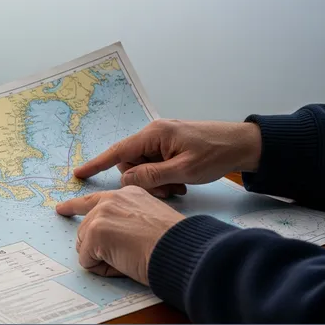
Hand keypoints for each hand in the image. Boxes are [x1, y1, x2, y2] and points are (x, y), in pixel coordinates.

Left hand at [56, 186, 184, 285]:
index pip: (93, 200)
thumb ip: (125, 221)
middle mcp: (111, 200)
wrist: (179, 249)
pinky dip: (103, 270)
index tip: (61, 209)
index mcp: (127, 194)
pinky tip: (124, 263)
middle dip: (98, 248)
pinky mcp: (95, 232)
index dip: (74, 207)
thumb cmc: (172, 242)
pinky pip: (87, 261)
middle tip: (125, 255)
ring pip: (85, 247)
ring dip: (103, 259)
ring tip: (130, 257)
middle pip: (86, 230)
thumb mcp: (149, 220)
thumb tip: (106, 241)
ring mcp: (100, 215)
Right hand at [73, 119, 261, 197]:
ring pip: (144, 167)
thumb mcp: (183, 170)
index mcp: (154, 134)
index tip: (79, 174)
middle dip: (143, 181)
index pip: (117, 151)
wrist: (245, 144)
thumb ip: (151, 176)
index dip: (97, 164)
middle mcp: (154, 134)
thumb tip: (125, 182)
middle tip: (167, 191)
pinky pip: (156, 165)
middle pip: (131, 163)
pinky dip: (164, 177)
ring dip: (156, 181)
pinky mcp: (171, 147)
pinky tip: (181, 182)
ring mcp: (163, 140)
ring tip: (178, 187)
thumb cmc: (216, 153)